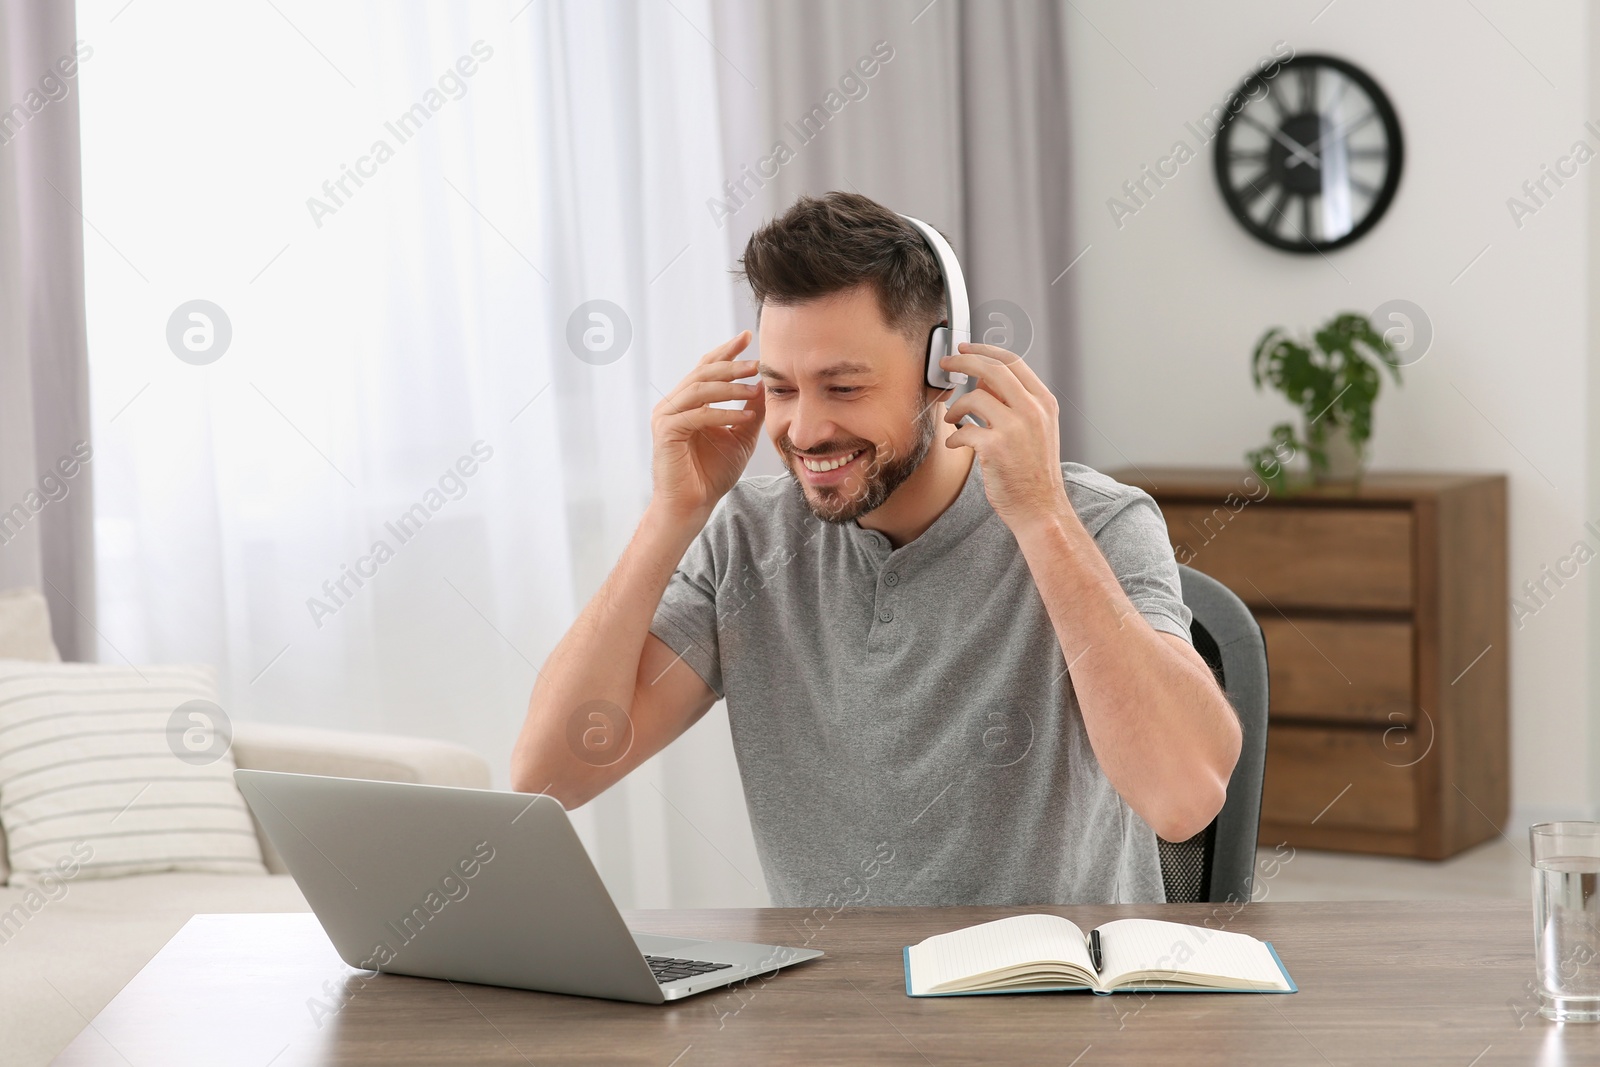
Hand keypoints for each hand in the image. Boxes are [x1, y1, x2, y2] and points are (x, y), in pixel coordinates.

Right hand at [650, 331, 764, 523]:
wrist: (692, 506)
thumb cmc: (712, 474)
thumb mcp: (740, 437)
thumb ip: (750, 411)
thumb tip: (764, 385)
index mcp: (687, 402)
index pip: (706, 367)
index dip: (726, 351)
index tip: (748, 337)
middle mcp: (673, 404)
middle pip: (702, 372)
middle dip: (731, 364)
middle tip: (756, 363)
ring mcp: (666, 417)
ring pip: (699, 389)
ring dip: (729, 387)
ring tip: (754, 387)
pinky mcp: (666, 433)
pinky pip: (697, 415)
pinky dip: (722, 413)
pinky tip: (744, 415)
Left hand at [940, 343, 1068, 533]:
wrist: (1041, 508)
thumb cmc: (1034, 472)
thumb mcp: (1036, 429)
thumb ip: (1014, 403)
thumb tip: (984, 382)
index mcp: (1044, 402)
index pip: (1012, 362)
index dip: (985, 350)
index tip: (966, 349)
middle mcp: (1033, 411)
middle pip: (992, 370)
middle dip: (963, 362)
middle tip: (945, 364)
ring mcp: (1015, 428)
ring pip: (973, 399)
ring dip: (955, 407)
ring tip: (951, 419)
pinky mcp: (995, 448)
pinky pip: (963, 430)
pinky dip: (954, 436)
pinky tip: (957, 443)